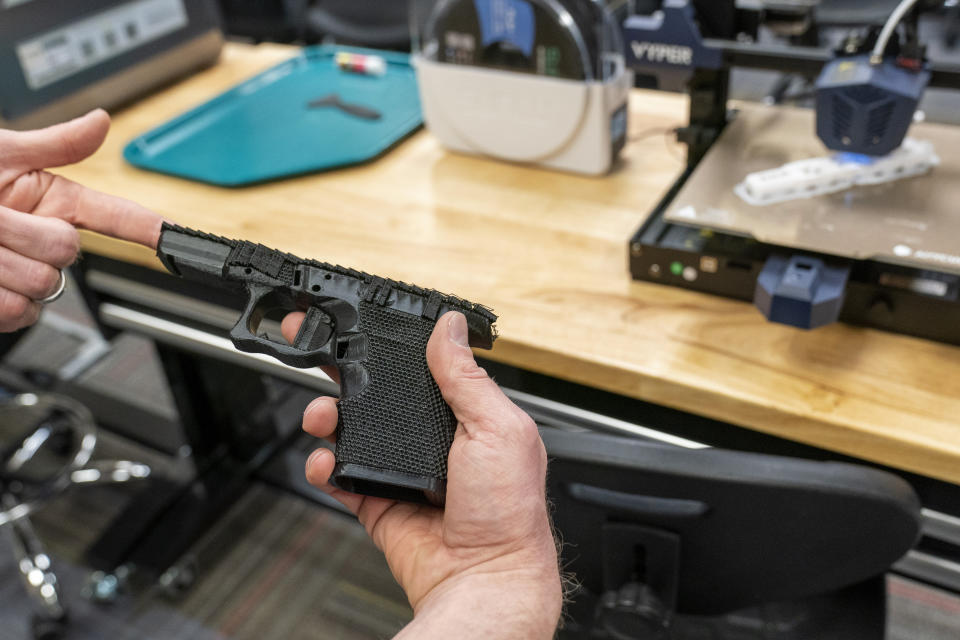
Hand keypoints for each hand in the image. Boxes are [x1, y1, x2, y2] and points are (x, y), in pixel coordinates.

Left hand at [0, 110, 162, 330]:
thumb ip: (55, 143)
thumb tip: (100, 123)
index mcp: (52, 203)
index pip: (116, 218)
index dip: (149, 229)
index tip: (178, 239)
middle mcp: (41, 242)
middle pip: (67, 255)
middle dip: (22, 235)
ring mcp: (19, 277)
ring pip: (40, 287)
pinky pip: (16, 315)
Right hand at [284, 311, 562, 638]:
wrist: (483, 578)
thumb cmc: (508, 511)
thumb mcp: (498, 429)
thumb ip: (467, 378)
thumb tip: (450, 329)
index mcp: (466, 417)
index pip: (423, 372)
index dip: (392, 352)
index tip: (361, 333)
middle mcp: (433, 442)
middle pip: (378, 398)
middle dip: (346, 378)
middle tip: (325, 362)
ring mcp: (402, 471)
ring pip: (352, 433)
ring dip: (329, 419)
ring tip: (322, 417)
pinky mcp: (378, 501)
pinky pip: (340, 476)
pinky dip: (324, 467)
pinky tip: (324, 461)